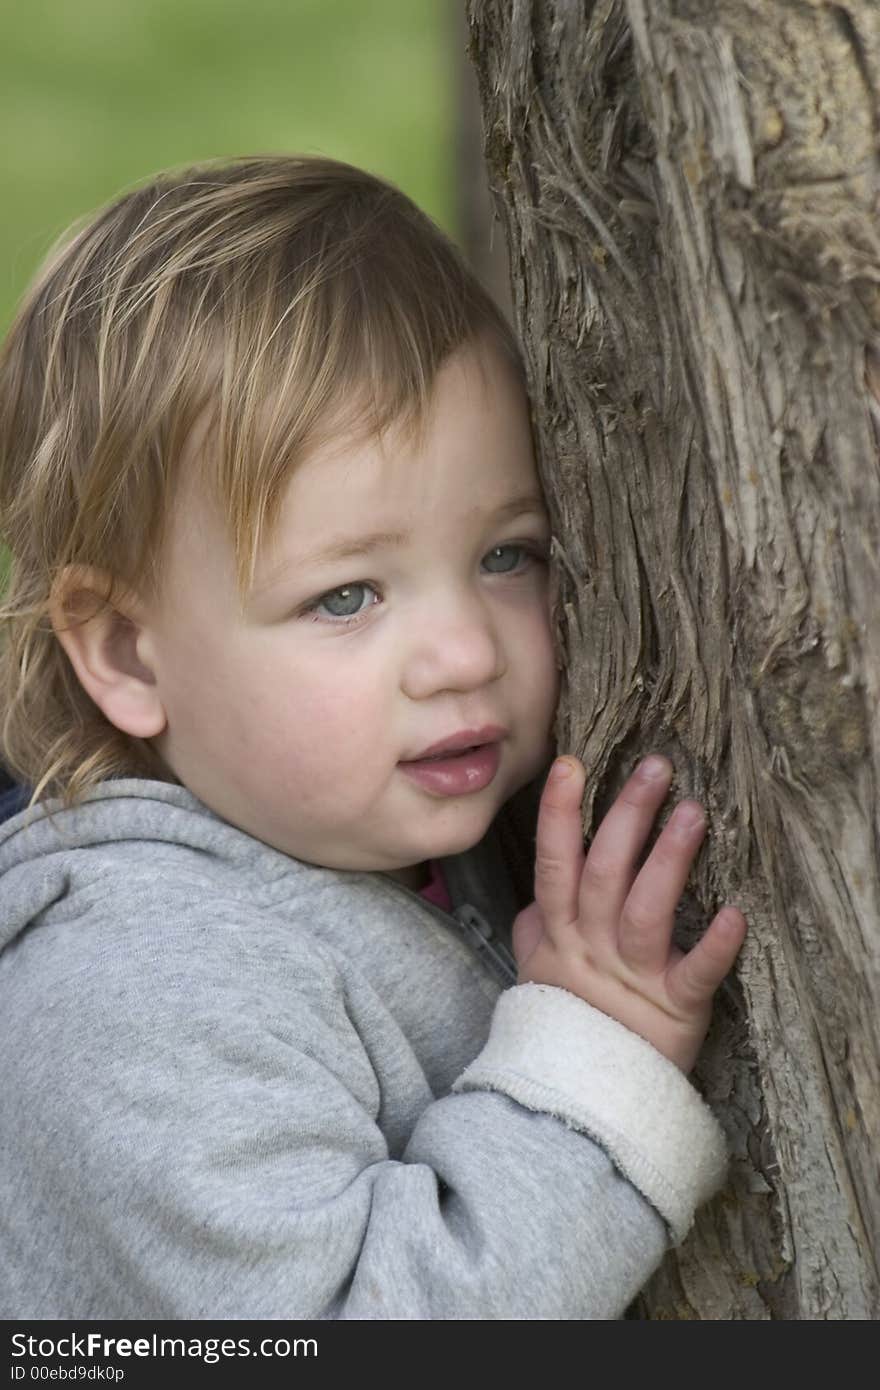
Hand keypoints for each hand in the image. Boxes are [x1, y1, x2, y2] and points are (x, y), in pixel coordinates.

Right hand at [512, 754, 746, 1071]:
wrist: (583, 1103)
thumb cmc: (566, 1027)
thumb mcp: (537, 975)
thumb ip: (535, 929)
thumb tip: (532, 898)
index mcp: (561, 935)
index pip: (555, 865)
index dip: (560, 816)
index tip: (571, 766)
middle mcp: (593, 948)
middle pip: (605, 873)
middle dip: (628, 816)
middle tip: (657, 769)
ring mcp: (634, 977)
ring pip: (646, 911)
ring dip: (669, 860)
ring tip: (694, 814)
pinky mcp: (675, 1009)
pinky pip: (694, 974)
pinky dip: (714, 946)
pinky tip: (735, 914)